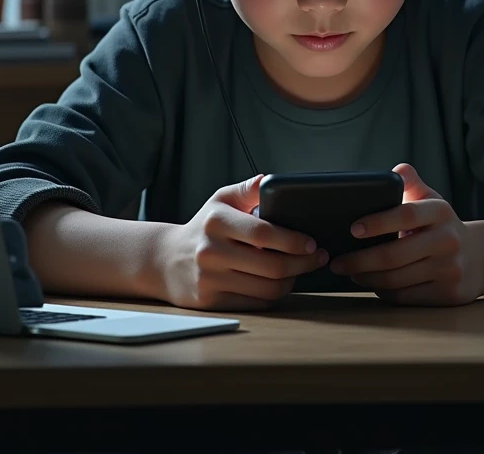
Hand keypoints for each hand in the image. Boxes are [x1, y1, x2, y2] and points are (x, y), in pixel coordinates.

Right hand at [157, 174, 328, 310]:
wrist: (165, 259)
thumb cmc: (202, 226)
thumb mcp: (220, 200)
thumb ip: (248, 189)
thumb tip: (271, 180)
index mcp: (217, 221)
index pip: (264, 233)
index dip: (293, 241)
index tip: (311, 242)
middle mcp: (211, 251)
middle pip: (271, 265)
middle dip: (302, 263)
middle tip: (317, 258)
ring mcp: (209, 279)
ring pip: (267, 288)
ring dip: (291, 281)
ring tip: (299, 270)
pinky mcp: (211, 301)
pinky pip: (255, 303)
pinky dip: (273, 295)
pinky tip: (279, 283)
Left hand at [329, 163, 483, 305]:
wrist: (479, 257)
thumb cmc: (441, 225)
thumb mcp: (430, 199)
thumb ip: (411, 183)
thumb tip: (396, 170)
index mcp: (440, 211)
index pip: (406, 215)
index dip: (378, 222)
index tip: (352, 229)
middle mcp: (448, 240)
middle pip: (394, 255)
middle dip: (360, 260)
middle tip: (337, 261)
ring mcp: (450, 269)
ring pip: (397, 279)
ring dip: (367, 278)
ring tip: (350, 272)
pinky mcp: (449, 293)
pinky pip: (406, 296)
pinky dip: (383, 290)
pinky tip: (372, 283)